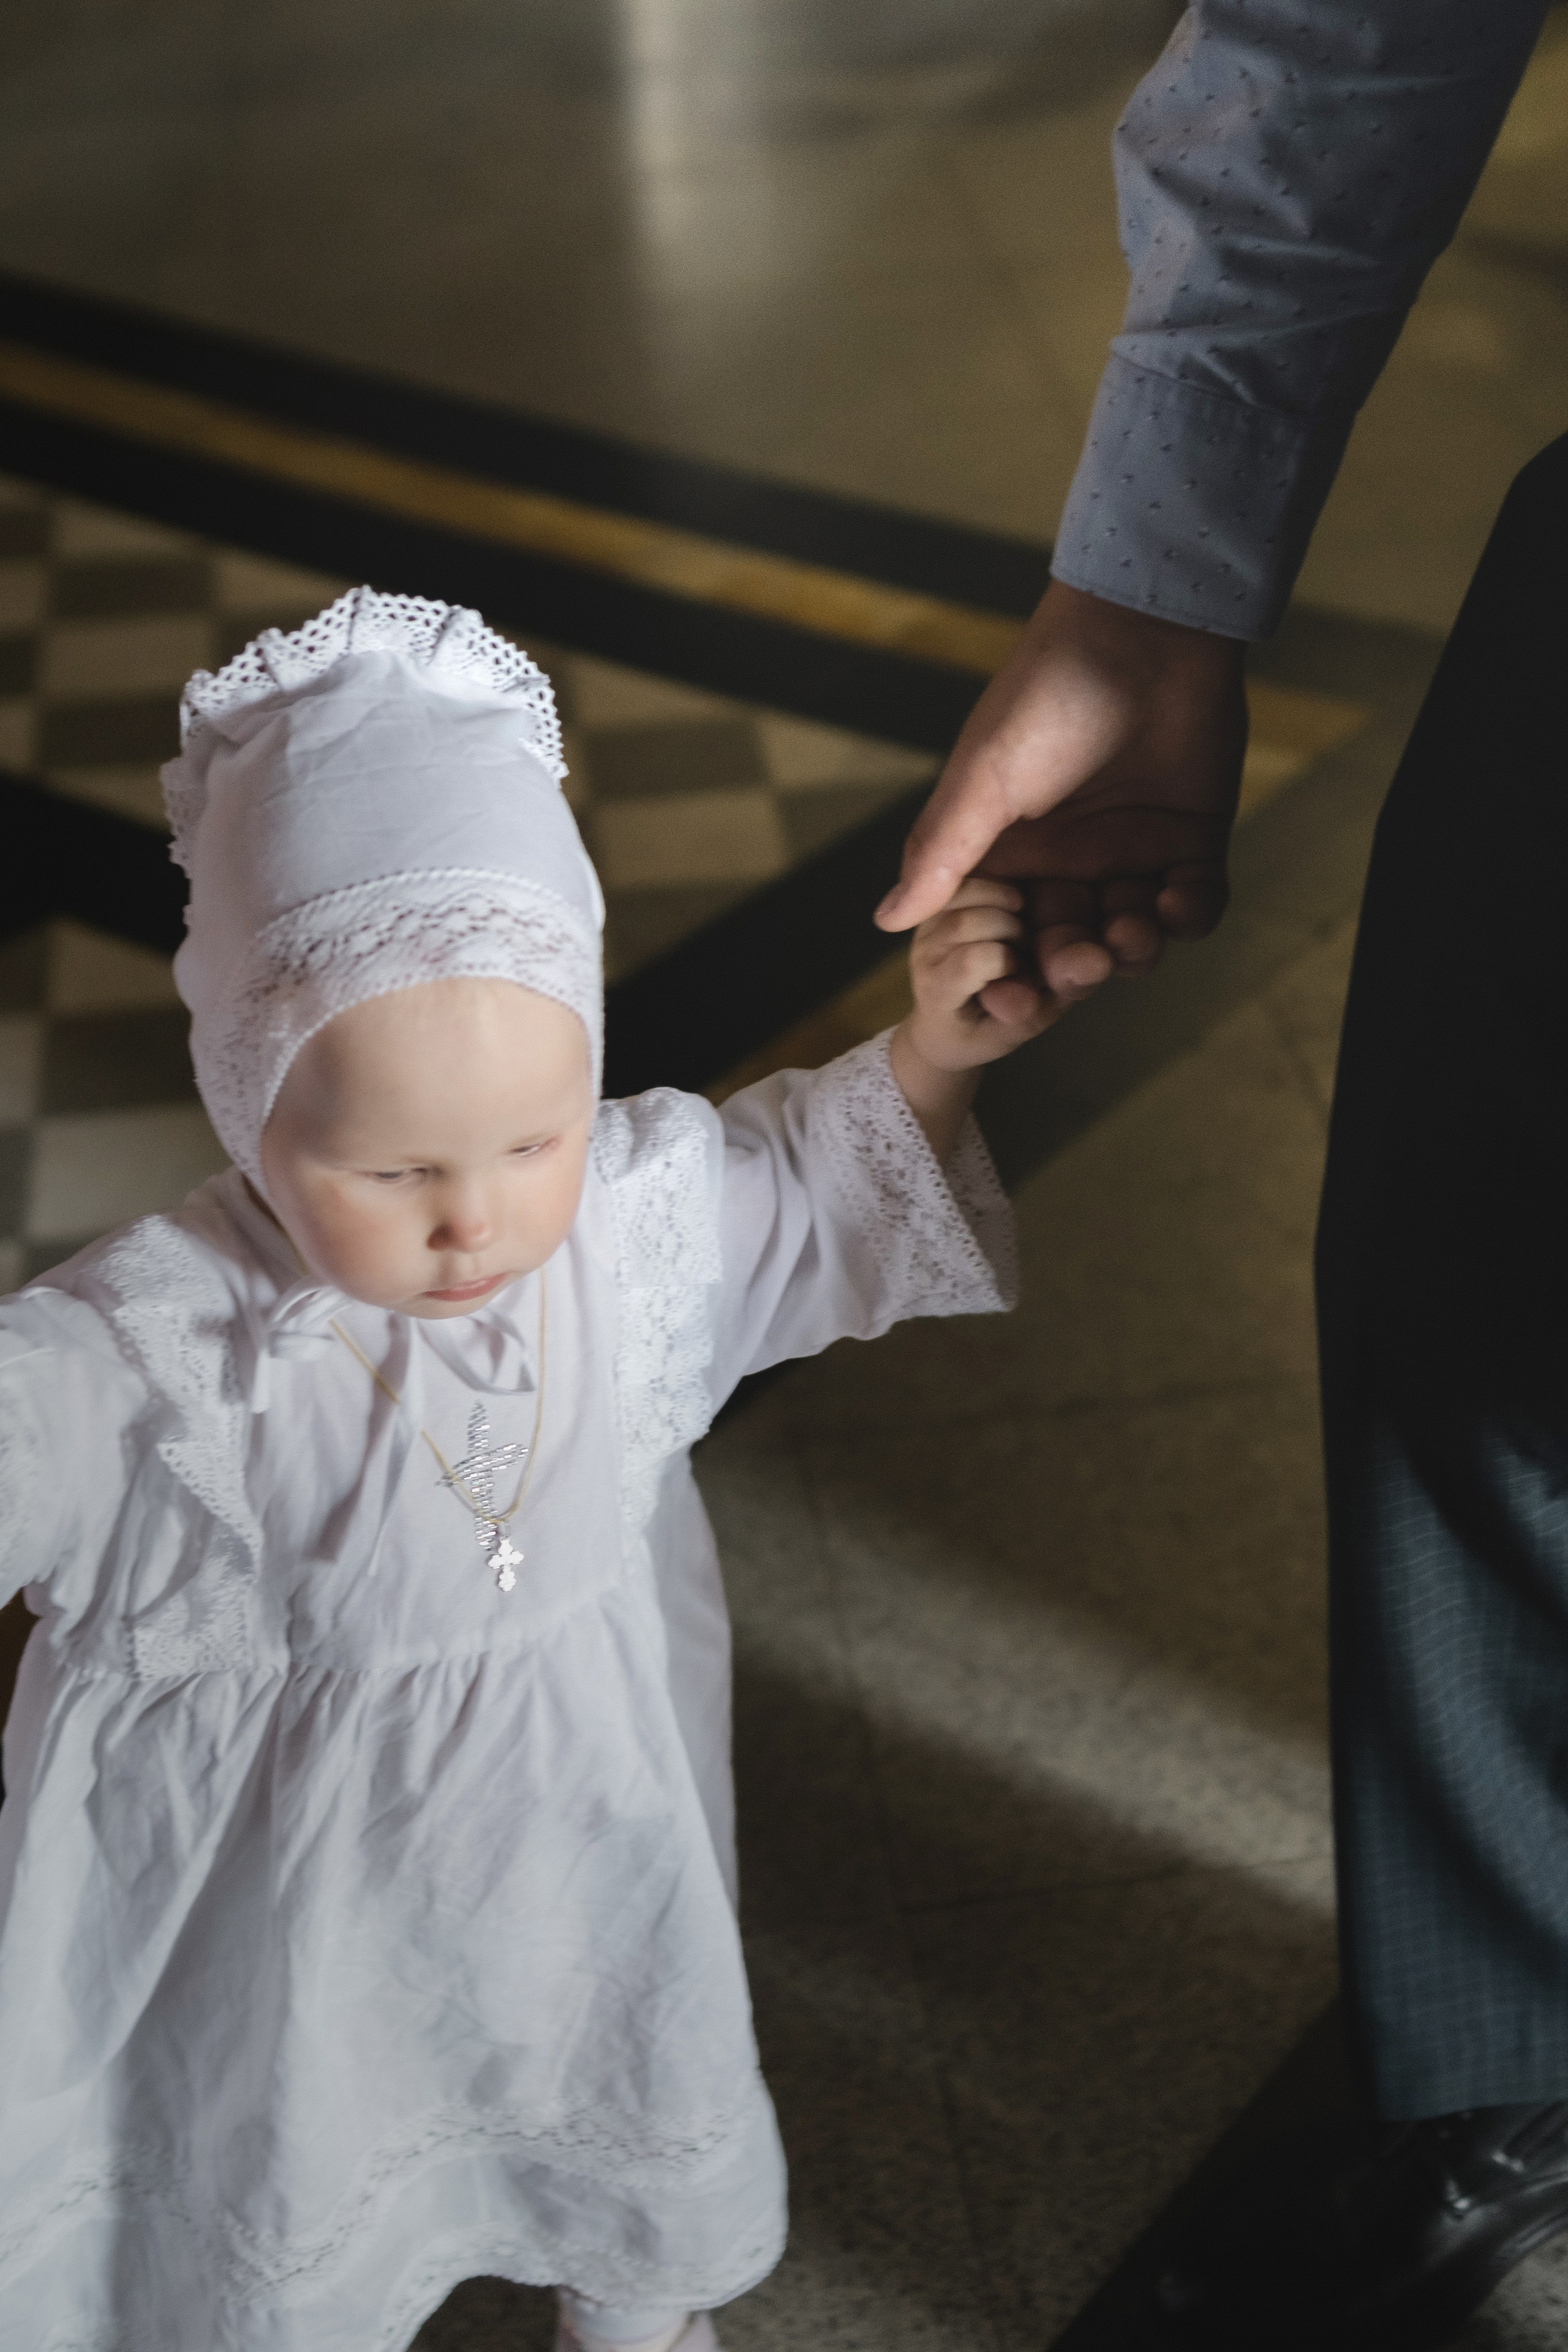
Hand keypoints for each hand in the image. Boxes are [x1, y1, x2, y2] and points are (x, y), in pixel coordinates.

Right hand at [874, 580, 1247, 1015]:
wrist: (1141, 632)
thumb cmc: (1045, 697)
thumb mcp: (982, 780)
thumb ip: (941, 854)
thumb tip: (884, 920)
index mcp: (1013, 854)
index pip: (1007, 936)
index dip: (1009, 976)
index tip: (1012, 999)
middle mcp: (1071, 861)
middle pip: (1072, 947)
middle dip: (1075, 969)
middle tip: (1081, 964)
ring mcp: (1133, 850)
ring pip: (1133, 936)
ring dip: (1132, 950)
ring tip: (1130, 933)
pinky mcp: (1192, 838)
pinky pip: (1195, 903)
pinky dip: (1188, 917)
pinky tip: (1175, 907)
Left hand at [903, 877, 1061, 1072]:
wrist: (943, 1027)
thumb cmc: (982, 1033)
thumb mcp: (1015, 1033)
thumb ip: (1036, 1006)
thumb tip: (1063, 971)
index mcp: (940, 994)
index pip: (974, 960)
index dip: (1008, 959)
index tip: (1019, 972)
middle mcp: (925, 957)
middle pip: (967, 922)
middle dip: (1009, 928)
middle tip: (1024, 945)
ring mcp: (924, 929)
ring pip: (962, 895)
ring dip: (1001, 901)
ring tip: (1018, 921)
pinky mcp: (931, 909)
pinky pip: (959, 882)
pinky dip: (990, 885)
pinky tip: (1008, 902)